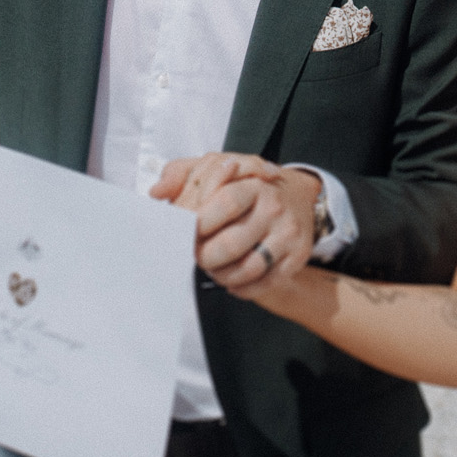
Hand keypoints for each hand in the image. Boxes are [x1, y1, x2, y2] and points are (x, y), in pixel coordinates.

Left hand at [150, 153, 319, 294]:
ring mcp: (288, 234)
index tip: (185, 232)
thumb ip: (182, 174)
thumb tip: (157, 192)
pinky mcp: (297, 257)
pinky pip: (264, 283)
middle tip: (196, 255)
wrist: (299, 198)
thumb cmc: (249, 186)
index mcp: (252, 184)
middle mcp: (273, 208)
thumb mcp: (217, 168)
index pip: (223, 204)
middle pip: (230, 244)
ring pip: (247, 268)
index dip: (198, 224)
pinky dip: (241, 287)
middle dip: (204, 257)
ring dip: (221, 275)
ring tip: (213, 268)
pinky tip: (232, 280)